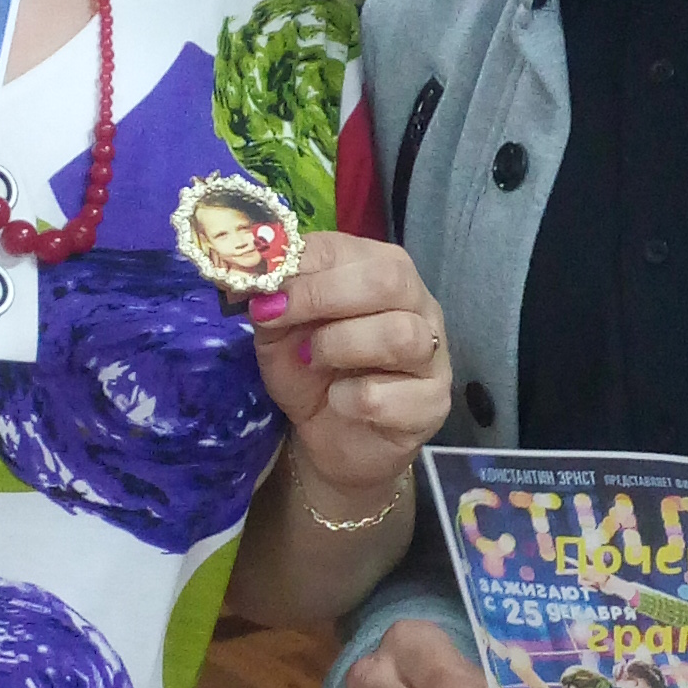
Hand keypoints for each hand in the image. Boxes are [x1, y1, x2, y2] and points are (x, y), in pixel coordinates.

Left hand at [249, 233, 450, 509]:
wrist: (333, 440)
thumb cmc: (312, 374)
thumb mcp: (281, 331)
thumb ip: (274, 300)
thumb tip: (253, 274)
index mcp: (383, 273)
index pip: (350, 248)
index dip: (301, 265)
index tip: (262, 288)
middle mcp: (419, 306)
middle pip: (388, 279)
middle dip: (321, 295)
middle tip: (279, 318)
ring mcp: (434, 356)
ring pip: (399, 335)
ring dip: (339, 346)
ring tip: (312, 360)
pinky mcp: (432, 405)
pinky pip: (389, 395)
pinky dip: (351, 398)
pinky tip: (339, 401)